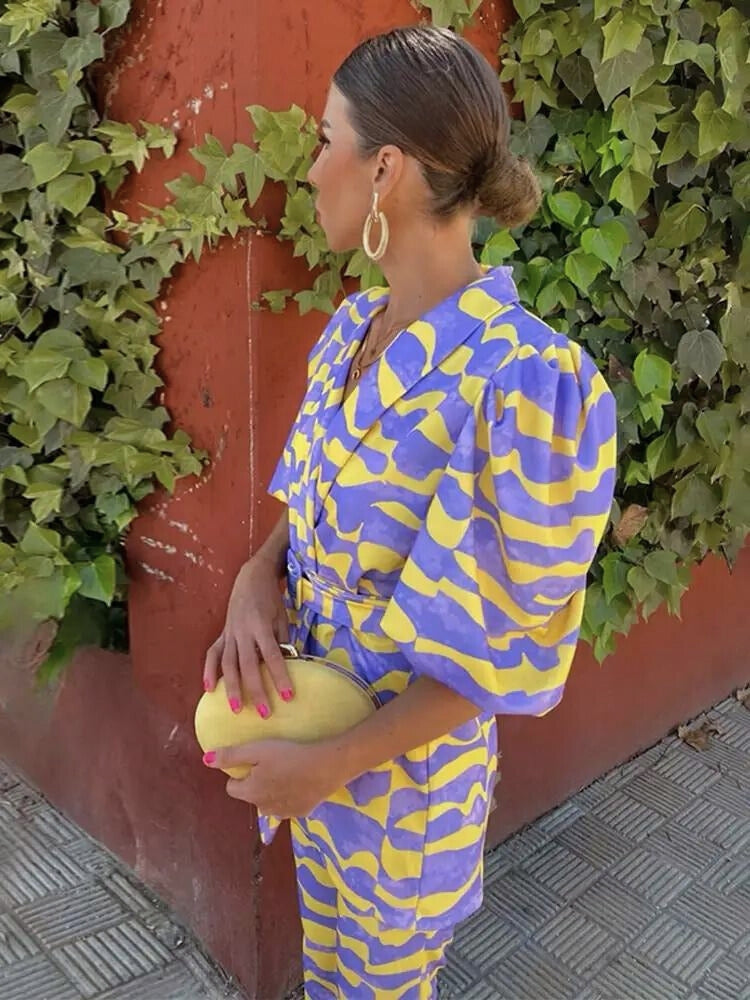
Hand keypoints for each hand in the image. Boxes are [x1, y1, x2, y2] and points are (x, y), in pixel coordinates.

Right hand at [203, 557, 291, 717]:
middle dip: (256, 690)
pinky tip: (208, 688)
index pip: (272, 655)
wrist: (251, 578)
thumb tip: (289, 666)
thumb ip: (283, 640)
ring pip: (228, 664)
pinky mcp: (221, 634)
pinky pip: (212, 654)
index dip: (280, 676)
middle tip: (265, 713)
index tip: (288, 696)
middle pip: (248, 665)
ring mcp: (229, 633)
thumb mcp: (282, 617)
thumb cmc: (271, 599)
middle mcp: (242, 631)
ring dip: (231, 688)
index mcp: (261, 626)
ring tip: (236, 709)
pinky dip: (208, 671)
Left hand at [203, 739, 347, 817]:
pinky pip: (287, 805)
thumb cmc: (289, 754)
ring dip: (272, 791)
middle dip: (256, 782)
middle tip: (273, 763)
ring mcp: (283, 814)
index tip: (255, 761)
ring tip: (287, 772)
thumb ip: (231, 755)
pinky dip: (289, 796)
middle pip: (251, 795)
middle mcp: (263, 808)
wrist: (326, 766)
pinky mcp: (301, 813)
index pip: (232, 788)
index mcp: (250, 793)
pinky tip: (299, 782)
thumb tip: (205, 759)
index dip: (240, 773)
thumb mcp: (258, 750)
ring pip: (268, 802)